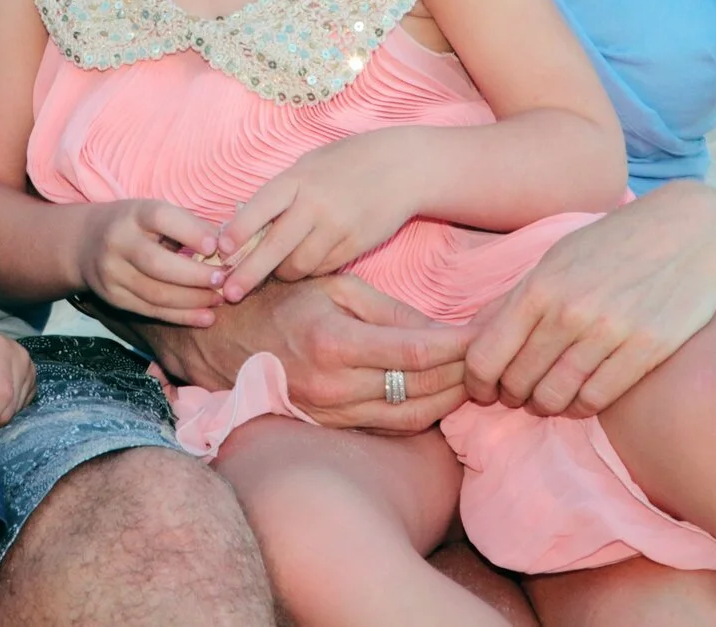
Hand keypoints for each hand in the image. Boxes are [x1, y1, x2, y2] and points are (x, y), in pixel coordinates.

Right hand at [75, 198, 229, 326]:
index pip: (161, 219)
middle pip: (158, 264)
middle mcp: (118, 242)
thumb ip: (186, 226)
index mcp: (133, 213)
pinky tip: (205, 317)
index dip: (190, 232)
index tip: (217, 247)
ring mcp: (112, 273)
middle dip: (195, 276)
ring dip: (193, 300)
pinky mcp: (113, 298)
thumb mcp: (154, 212)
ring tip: (219, 299)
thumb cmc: (135, 225)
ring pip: (156, 293)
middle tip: (223, 280)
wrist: (85, 243)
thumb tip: (227, 244)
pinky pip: (151, 311)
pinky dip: (181, 316)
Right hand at [147, 272, 470, 434]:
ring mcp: (331, 413)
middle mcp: (334, 386)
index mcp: (335, 342)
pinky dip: (421, 412)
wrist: (223, 340)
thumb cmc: (283, 301)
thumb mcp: (336, 288)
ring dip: (449, 399)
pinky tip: (439, 394)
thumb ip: (390, 313)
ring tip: (474, 377)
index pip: (417, 353)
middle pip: (421, 389)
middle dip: (463, 373)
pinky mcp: (330, 427)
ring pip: (410, 416)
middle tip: (492, 355)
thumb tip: (444, 333)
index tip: (485, 332)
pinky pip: (388, 426)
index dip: (459, 346)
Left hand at [214, 133, 418, 300]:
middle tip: (228, 293)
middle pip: (274, 247)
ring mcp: (337, 227)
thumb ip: (282, 191)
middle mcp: (315, 205)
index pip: (259, 209)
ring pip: (299, 265)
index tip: (219, 251)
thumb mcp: (309, 165)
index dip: (237, 232)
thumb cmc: (347, 162)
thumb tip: (244, 221)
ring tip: (278, 269)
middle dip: (248, 274)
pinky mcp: (355, 246)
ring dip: (283, 272)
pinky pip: (323, 268)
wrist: (403, 166)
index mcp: (298, 179)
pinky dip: (310, 270)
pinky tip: (308, 261)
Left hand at [463, 180, 715, 418]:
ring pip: (556, 396)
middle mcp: (569, 311)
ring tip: (549, 399)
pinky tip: (581, 398)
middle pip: (518, 381)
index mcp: (539, 286)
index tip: (483, 389)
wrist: (689, 235)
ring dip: (546, 405)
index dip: (477, 382)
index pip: (485, 355)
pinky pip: (597, 398)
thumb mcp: (556, 259)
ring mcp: (609, 332)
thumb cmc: (614, 246)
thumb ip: (515, 299)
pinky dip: (582, 406)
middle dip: (511, 396)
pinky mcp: (646, 349)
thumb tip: (471, 335)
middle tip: (518, 396)